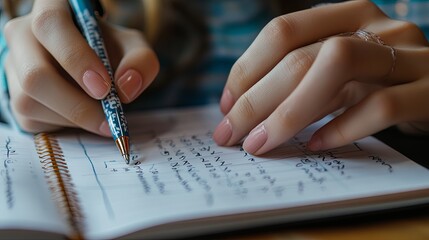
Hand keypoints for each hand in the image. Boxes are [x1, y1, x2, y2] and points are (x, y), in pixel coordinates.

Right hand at [3, 0, 158, 134]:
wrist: (90, 63)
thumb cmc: (108, 50)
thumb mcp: (132, 47)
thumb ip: (141, 61)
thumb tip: (126, 87)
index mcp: (51, 9)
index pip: (50, 25)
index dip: (76, 58)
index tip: (104, 87)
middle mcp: (23, 34)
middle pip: (35, 74)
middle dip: (76, 104)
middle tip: (108, 118)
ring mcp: (14, 66)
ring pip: (29, 102)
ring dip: (73, 119)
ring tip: (101, 117)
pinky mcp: (13, 95)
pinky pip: (31, 120)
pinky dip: (64, 126)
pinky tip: (83, 115)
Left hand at [213, 0, 428, 154]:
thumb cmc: (381, 85)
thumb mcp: (339, 75)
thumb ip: (302, 81)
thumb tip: (242, 107)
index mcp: (348, 15)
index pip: (284, 31)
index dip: (247, 68)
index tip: (226, 105)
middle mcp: (378, 27)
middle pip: (302, 55)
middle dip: (255, 100)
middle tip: (229, 134)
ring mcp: (409, 56)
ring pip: (338, 66)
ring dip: (288, 112)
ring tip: (260, 143)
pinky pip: (382, 106)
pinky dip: (342, 128)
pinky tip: (315, 146)